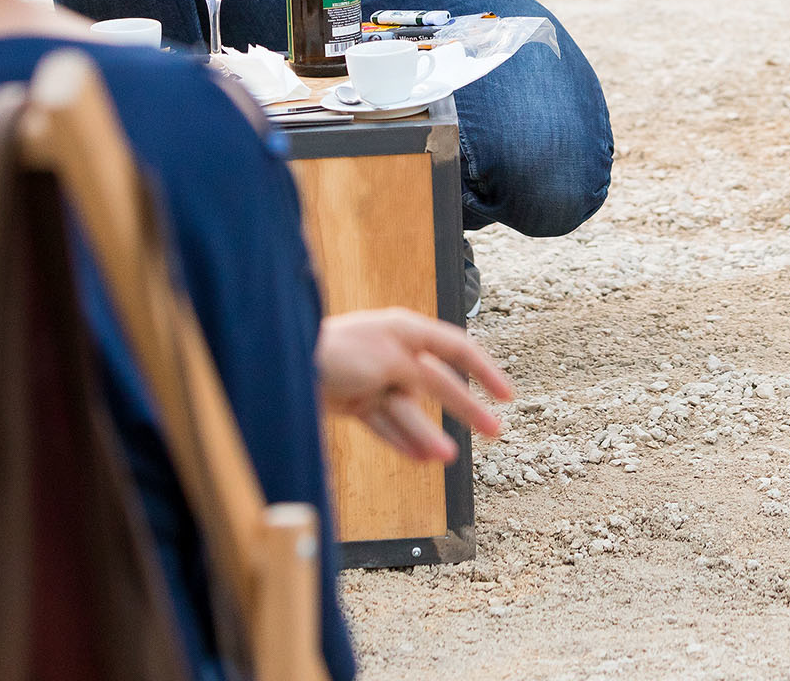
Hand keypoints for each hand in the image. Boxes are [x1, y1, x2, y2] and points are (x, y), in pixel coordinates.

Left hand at [315, 307, 514, 463]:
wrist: (282, 363)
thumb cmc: (337, 351)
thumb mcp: (389, 357)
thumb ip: (418, 374)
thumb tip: (436, 393)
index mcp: (406, 330)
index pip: (457, 349)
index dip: (485, 371)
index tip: (507, 396)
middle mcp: (395, 354)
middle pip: (439, 385)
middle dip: (467, 409)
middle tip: (495, 432)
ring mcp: (375, 380)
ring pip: (410, 412)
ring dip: (428, 434)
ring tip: (446, 458)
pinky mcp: (356, 404)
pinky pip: (386, 426)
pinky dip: (402, 442)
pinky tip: (422, 459)